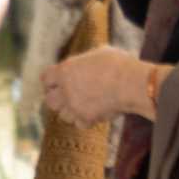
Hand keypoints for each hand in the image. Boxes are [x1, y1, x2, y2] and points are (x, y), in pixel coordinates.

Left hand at [41, 47, 155, 124]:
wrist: (132, 83)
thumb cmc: (120, 64)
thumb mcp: (99, 54)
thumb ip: (85, 62)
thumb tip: (85, 63)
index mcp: (65, 70)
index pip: (46, 78)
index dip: (52, 82)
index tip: (59, 84)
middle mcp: (65, 89)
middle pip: (50, 101)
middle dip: (58, 100)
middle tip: (69, 98)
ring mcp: (74, 105)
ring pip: (63, 115)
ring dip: (72, 112)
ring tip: (86, 106)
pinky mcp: (85, 119)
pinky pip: (79, 124)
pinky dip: (86, 121)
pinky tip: (96, 114)